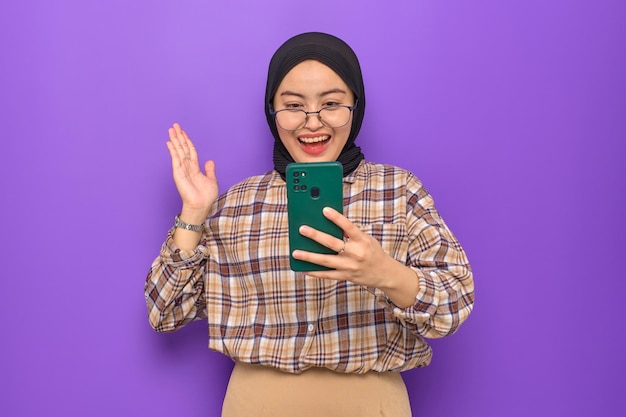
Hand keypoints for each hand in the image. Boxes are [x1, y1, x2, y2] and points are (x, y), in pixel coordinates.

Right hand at [166, 123, 217, 221]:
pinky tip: (170, 142)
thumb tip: (209, 161)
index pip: (190, 151)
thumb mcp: (211, 180)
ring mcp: (182, 169)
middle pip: (182, 148)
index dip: (187, 141)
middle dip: (179, 136)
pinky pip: (175, 159)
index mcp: (194, 168)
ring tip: (171, 129)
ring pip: (178, 151)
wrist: (201, 206)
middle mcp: (187, 167)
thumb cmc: (206, 197)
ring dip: (175, 140)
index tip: (183, 132)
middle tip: (175, 125)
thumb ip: (210, 170)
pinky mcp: (178, 173)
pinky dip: (173, 150)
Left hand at [292, 207, 419, 306]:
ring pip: (326, 261)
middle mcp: (356, 253)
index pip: (349, 227)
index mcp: (363, 241)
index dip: (337, 218)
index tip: (324, 210)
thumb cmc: (373, 252)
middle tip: (302, 229)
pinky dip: (314, 272)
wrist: (385, 274)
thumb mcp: (367, 239)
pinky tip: (303, 268)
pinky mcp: (346, 277)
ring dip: (309, 256)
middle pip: (333, 243)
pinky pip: (327, 275)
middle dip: (316, 236)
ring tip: (296, 252)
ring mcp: (350, 267)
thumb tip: (330, 224)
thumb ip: (350, 233)